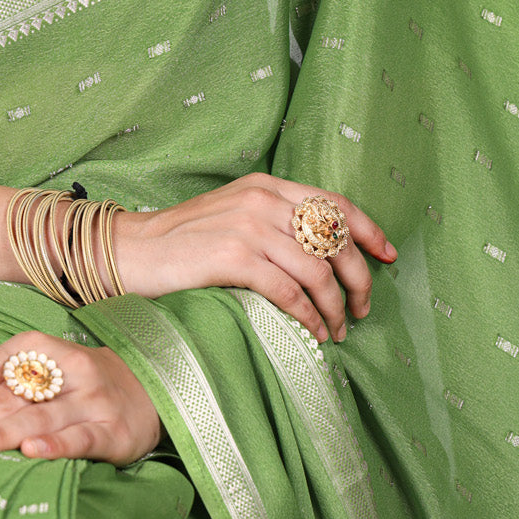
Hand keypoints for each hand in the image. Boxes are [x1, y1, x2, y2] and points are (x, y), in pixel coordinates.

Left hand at [0, 331, 160, 465]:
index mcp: (36, 346)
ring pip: (35, 416)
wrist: (149, 390)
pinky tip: (30, 453)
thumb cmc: (74, 387)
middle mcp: (64, 367)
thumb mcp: (37, 375)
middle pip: (2, 396)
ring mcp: (90, 397)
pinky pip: (79, 437)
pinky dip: (54, 444)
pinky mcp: (113, 428)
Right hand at [116, 173, 395, 342]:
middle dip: (358, 280)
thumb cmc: (181, 242)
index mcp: (265, 186)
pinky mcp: (233, 257)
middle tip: (361, 310)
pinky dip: (310, 316)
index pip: (334, 203)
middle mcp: (261, 200)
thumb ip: (272, 222)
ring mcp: (248, 227)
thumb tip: (322, 254)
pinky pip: (290, 292)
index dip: (369, 231)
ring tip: (337, 330)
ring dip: (336, 307)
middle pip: (335, 239)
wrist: (130, 250)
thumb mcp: (232, 215)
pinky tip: (313, 332)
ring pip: (318, 270)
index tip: (387, 256)